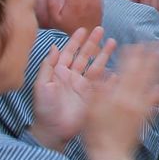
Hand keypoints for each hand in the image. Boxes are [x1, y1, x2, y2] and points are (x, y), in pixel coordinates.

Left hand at [29, 27, 112, 151]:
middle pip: (85, 56)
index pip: (69, 52)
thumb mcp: (41, 85)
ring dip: (104, 54)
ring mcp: (84, 86)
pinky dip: (111, 77)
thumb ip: (48, 66)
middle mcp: (73, 77)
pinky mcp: (92, 96)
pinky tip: (117, 70)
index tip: (83, 29)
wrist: (53, 130)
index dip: (76, 41)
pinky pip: (103, 83)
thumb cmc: (44, 108)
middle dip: (92, 42)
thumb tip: (53, 46)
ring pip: (96, 66)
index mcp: (59, 73)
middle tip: (101, 29)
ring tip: (113, 42)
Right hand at [82, 44, 158, 159]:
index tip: (140, 42)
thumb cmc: (95, 133)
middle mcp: (133, 98)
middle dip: (153, 56)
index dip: (135, 54)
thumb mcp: (91, 109)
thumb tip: (107, 71)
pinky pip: (157, 102)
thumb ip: (99, 89)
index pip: (128, 68)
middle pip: (145, 72)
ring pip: (155, 83)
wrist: (110, 155)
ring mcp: (141, 107)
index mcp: (118, 94)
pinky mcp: (145, 117)